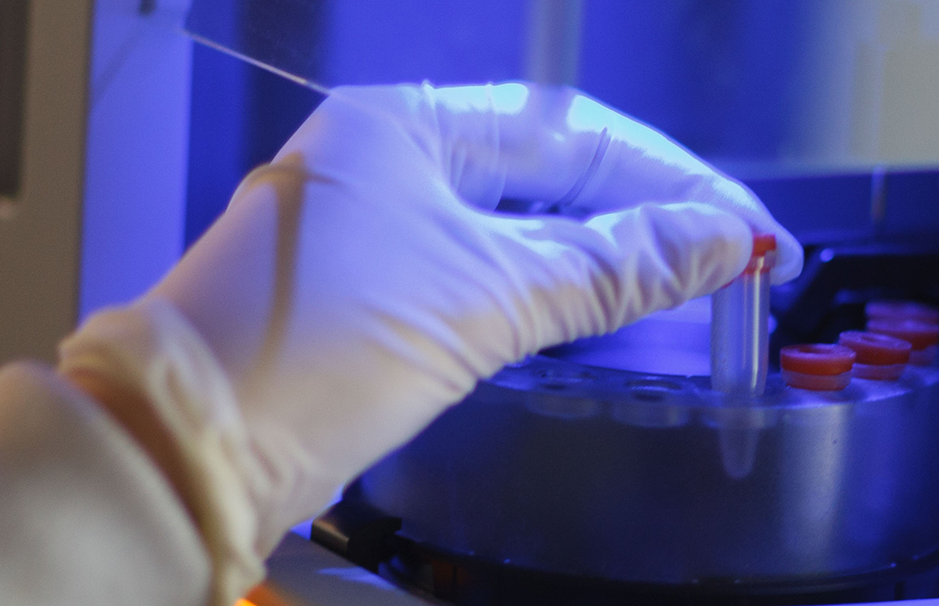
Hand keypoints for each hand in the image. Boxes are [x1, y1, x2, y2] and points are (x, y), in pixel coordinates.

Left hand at [57, 82, 797, 600]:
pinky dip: (547, 287)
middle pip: (545, 171)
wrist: (192, 447)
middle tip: (734, 257)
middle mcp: (382, 159)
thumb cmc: (321, 350)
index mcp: (402, 125)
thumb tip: (724, 238)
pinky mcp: (364, 295)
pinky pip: (480, 269)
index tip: (745, 228)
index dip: (669, 179)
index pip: (568, 132)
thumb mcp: (485, 299)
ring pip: (515, 224)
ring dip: (601, 252)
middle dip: (644, 212)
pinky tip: (600, 310)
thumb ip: (613, 266)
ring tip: (688, 281)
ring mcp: (369, 226)